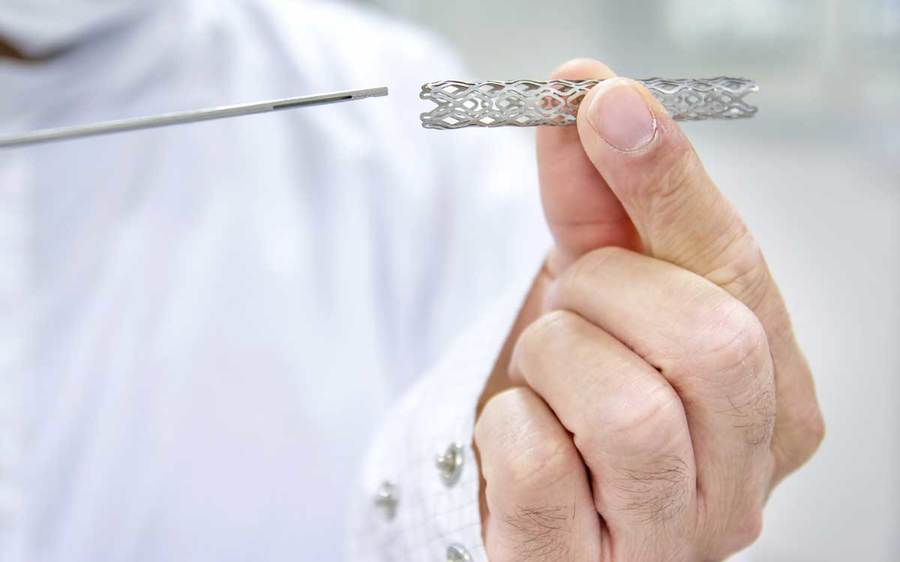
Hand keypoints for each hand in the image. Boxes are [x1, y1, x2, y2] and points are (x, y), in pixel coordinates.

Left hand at [474, 59, 823, 560]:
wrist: (529, 496)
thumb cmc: (584, 394)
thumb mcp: (603, 293)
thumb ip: (603, 202)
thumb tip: (591, 97)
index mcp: (773, 406)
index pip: (740, 279)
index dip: (668, 183)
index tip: (605, 104)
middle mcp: (741, 487)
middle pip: (710, 344)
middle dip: (606, 291)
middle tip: (574, 300)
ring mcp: (667, 544)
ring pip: (628, 412)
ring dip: (555, 360)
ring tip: (547, 372)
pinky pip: (539, 467)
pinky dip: (509, 424)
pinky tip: (523, 428)